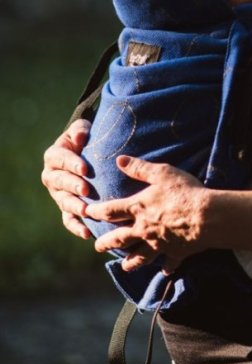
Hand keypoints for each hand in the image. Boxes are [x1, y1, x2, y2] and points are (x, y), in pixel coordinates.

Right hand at [41, 119, 92, 239]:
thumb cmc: (85, 138)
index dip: (73, 164)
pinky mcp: (66, 208)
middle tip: (86, 189)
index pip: (61, 160)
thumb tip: (80, 139)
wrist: (87, 151)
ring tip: (87, 211)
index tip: (86, 168)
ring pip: (64, 202)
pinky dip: (76, 227)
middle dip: (73, 185)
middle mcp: (52, 177)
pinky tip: (87, 233)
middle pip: (60, 182)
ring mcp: (58, 194)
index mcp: (53, 157)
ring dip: (75, 207)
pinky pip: (68, 220)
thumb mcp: (81, 129)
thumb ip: (80, 131)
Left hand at [84, 156, 209, 273]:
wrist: (206, 216)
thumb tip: (119, 160)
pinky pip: (169, 261)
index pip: (111, 211)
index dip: (96, 211)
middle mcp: (144, 229)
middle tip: (97, 246)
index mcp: (139, 209)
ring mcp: (159, 243)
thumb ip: (140, 168)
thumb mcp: (162, 173)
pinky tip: (165, 271)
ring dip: (131, 261)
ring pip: (140, 256)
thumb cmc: (184, 192)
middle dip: (107, 242)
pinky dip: (167, 266)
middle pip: (120, 238)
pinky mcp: (176, 251)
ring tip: (125, 266)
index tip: (86, 213)